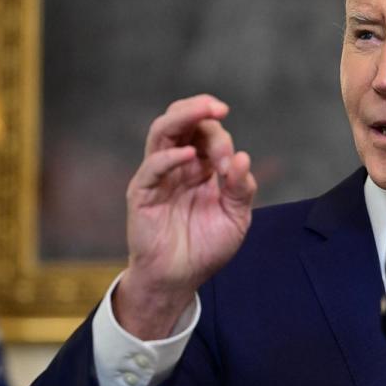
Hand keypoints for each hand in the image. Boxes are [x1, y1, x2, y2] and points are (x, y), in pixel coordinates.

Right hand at [114, 94, 256, 339]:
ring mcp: (158, 176)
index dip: (222, 141)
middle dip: (200, 109)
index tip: (230, 166)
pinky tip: (188, 156)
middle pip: (181, 121)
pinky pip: (152, 168)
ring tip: (203, 110)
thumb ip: (240, 189)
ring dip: (183, 118)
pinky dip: (169, 158)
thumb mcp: (235, 217)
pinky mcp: (143, 194)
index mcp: (201, 166)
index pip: (207, 133)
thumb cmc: (206, 246)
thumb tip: (243, 158)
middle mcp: (178, 164)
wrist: (180, 279)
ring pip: (162, 132)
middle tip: (219, 107)